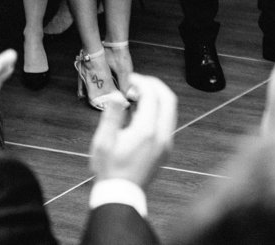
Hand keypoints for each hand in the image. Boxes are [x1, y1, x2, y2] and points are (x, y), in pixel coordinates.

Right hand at [90, 74, 176, 188]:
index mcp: (147, 130)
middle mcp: (162, 134)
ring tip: (137, 96)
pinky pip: (168, 121)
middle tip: (138, 83)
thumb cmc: (109, 169)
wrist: (121, 194)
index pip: (152, 95)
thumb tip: (116, 95)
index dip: (142, 82)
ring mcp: (167, 142)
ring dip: (158, 98)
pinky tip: (141, 113)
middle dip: (155, 85)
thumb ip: (111, 115)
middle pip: (168, 99)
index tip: (130, 79)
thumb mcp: (103, 141)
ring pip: (171, 110)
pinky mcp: (166, 148)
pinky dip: (158, 110)